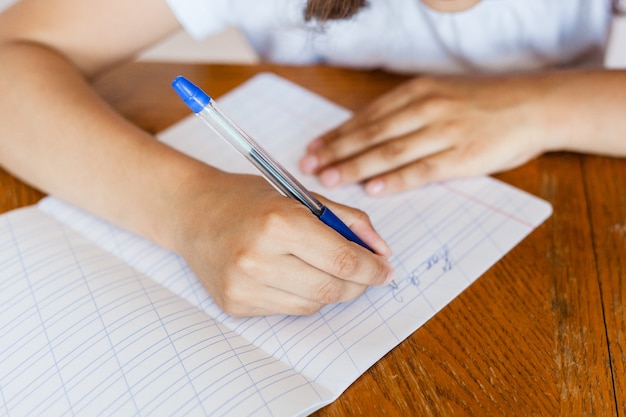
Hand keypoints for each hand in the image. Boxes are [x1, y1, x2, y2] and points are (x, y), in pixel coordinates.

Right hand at [169, 170, 392, 316]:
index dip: (372, 268)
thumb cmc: (248, 199)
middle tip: (366, 274)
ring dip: (331, 290)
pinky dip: (303, 295)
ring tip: (325, 269)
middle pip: (332, 288)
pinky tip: (292, 275)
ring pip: (314, 304)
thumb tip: (381, 250)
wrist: (191, 212)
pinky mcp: (235, 304)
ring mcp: (243, 286)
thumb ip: (347, 219)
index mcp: (278, 222)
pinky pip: (289, 309)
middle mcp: (257, 257)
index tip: (384, 268)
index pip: (343, 259)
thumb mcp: (300, 196)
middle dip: (359, 283)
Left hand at [299, 75, 552, 194]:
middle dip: (336, 152)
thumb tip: (366, 135)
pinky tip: (373, 188)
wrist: (533, 105)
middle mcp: (426, 108)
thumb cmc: (482, 103)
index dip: (336, 135)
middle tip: (310, 167)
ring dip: (355, 166)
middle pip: (370, 133)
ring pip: (389, 151)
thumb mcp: (440, 94)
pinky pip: (421, 170)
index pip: (366, 117)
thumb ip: (406, 112)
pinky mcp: (462, 156)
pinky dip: (395, 180)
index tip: (313, 149)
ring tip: (330, 179)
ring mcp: (444, 131)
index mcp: (417, 91)